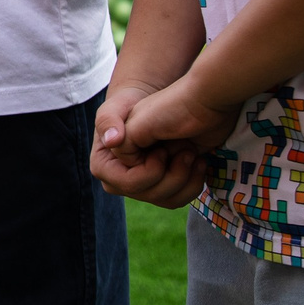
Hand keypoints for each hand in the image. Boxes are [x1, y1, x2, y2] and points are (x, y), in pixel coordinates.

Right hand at [92, 77, 224, 207]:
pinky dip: (194, 182)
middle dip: (173, 173)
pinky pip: (181, 198)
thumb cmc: (132, 104)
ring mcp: (143, 189)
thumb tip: (112, 141)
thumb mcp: (117, 107)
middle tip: (184, 148)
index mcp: (104, 169)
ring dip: (187, 178)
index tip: (162, 149)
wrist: (155, 104)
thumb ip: (109, 120)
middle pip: (152, 195)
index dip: (151, 170)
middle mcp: (120, 185)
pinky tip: (199, 161)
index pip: (130, 184)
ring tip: (193, 153)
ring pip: (169, 200)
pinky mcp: (162, 189)